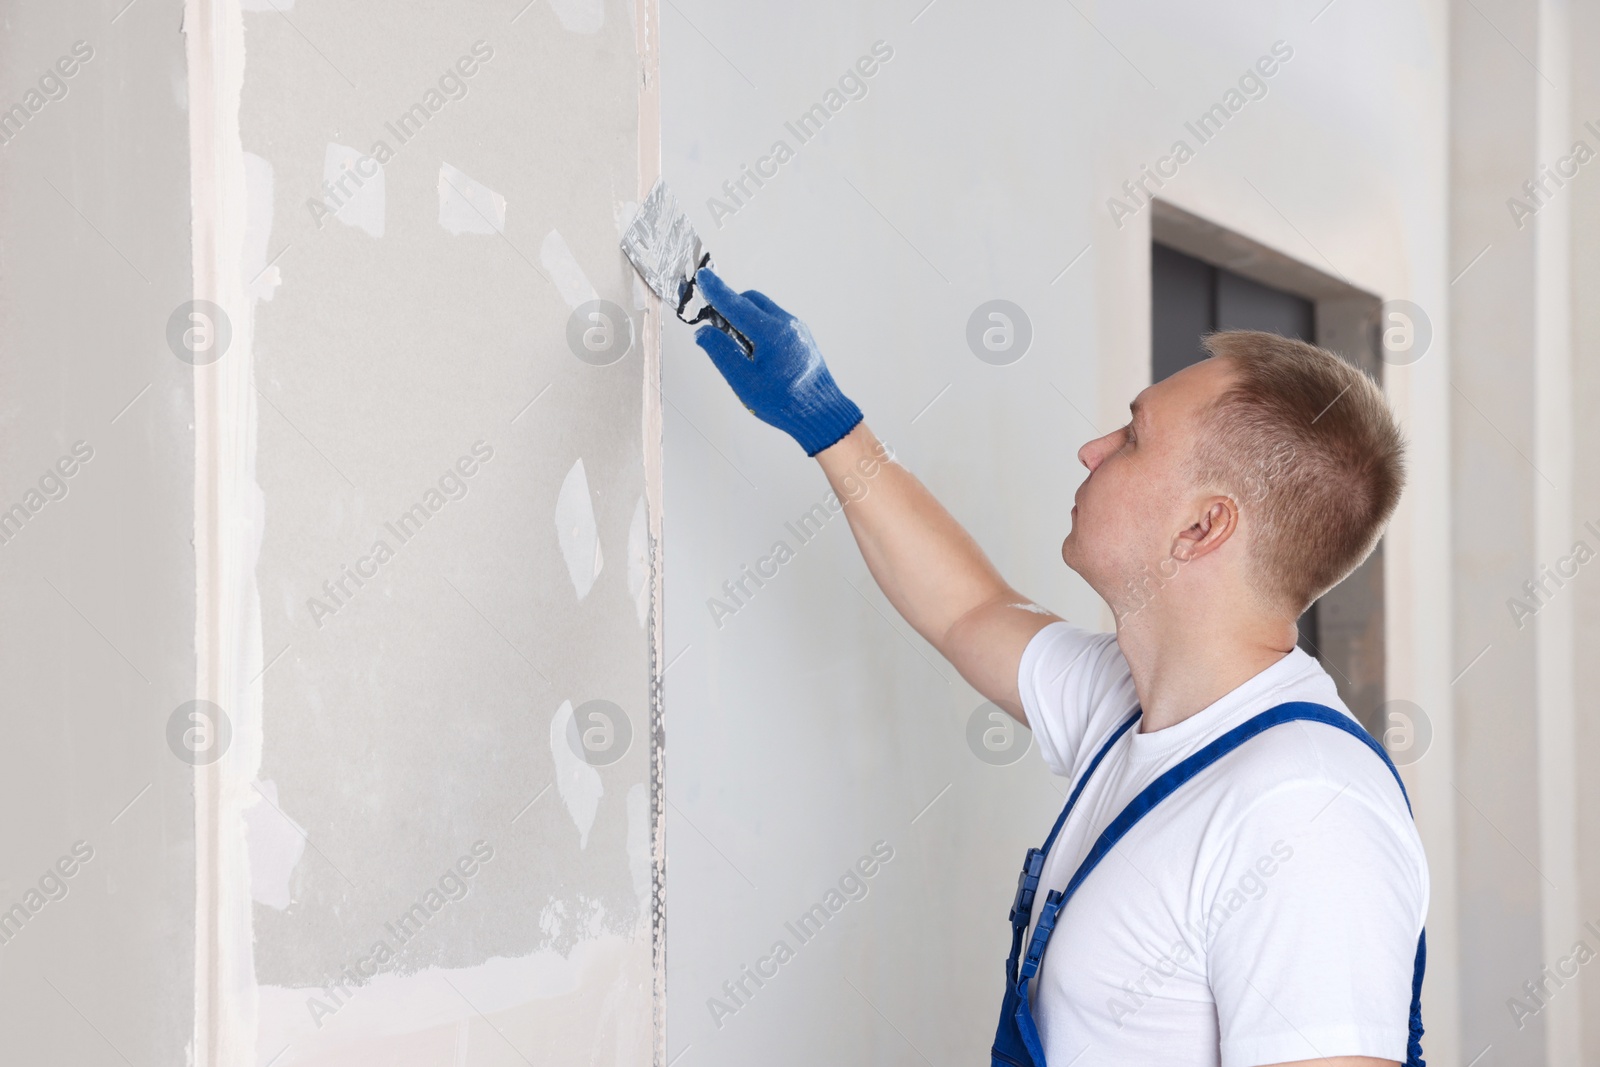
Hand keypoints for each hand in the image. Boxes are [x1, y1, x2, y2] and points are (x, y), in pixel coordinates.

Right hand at [692, 267, 863, 456]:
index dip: (716, 290)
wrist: (821, 413)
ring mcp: (797, 329)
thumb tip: (704, 333)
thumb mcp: (744, 381)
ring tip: (738, 348)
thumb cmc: (784, 402)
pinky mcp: (802, 337)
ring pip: (764, 311)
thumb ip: (721, 353)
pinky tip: (756, 353)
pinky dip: (759, 327)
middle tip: (716, 327)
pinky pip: (775, 322)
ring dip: (745, 318)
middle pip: (751, 300)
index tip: (703, 277)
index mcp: (771, 332)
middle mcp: (787, 324)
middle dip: (730, 306)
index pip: (736, 304)